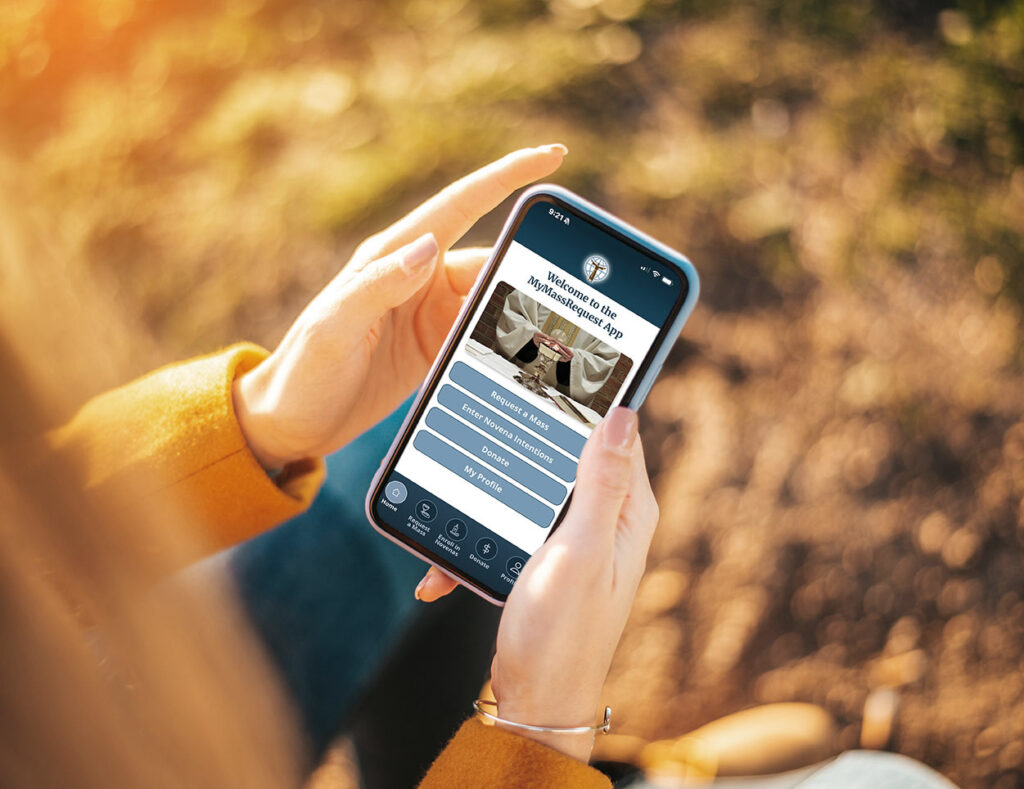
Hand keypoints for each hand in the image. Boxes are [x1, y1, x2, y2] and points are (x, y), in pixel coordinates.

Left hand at [233, 145, 566, 467]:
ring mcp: (429, 313)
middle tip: (575, 284)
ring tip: (558, 332)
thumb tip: (427, 247)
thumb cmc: (305, 369)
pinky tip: (529, 354)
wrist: (293, 422)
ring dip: (521, 311)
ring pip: (493, 300)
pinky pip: (483, 333)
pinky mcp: (435, 347)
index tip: (552, 155)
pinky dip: (507, 340)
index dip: (506, 177)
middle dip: (530, 267)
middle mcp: (416, 278)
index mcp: (393, 258)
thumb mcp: (335, 327)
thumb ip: (378, 285)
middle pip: (489, 261)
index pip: (460, 205)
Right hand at [415, 408, 657, 762]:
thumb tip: (620, 414)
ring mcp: (574, 536)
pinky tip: (446, 566)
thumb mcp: (578, 551)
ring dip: (494, 489)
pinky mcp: (545, 554)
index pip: (616, 431)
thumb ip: (599, 483)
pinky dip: (479, 533)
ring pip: (531, 483)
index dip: (589, 395)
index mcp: (625, 511)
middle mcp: (606, 518)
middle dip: (528, 436)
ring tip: (458, 488)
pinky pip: (510, 522)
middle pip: (569, 451)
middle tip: (491, 413)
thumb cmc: (561, 635)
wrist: (534, 699)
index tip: (553, 366)